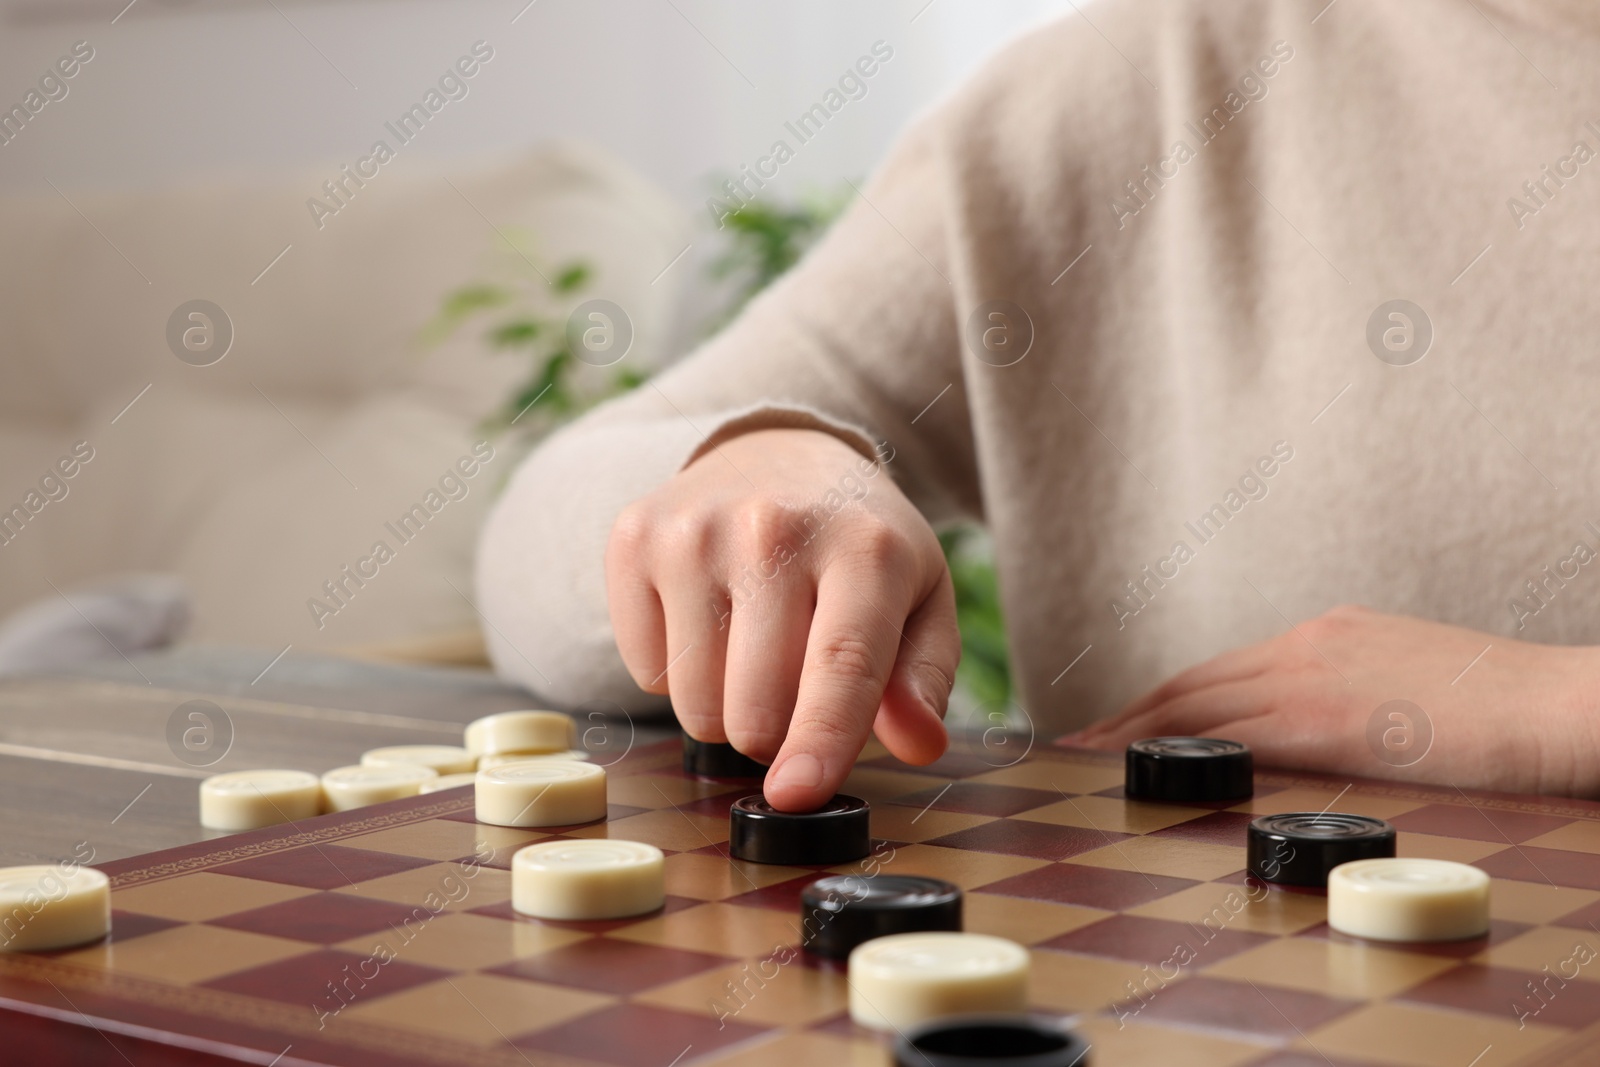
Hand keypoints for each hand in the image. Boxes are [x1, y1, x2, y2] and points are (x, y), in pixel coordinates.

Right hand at [606, 428, 957, 810]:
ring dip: (726, 708)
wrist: (776, 452)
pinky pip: (644, 671)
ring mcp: (694, 530)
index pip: (840, 662)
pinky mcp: (635, 537)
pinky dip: (676, 672)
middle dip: (777, 734)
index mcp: (864, 546)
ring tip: (752, 648)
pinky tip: (706, 618)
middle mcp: (774, 527)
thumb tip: (918, 743)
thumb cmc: (856, 545)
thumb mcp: (920, 598)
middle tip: (795, 688)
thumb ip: (925, 677)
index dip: (819, 740)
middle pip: (756, 706)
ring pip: (695, 702)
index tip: (795, 796)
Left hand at [1067, 605, 1599, 795]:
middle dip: (1134, 712)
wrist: (1561, 703)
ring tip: (1092, 756)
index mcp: (1329, 635)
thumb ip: (1355, 698)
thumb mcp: (1411, 685)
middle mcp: (1309, 644)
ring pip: (1197, 700)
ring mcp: (1314, 675)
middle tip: (1084, 740)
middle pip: (1196, 679)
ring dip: (1137, 730)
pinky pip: (1231, 732)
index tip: (1130, 720)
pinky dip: (1178, 749)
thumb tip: (1320, 735)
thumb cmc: (1502, 708)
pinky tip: (1149, 770)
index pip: (1226, 668)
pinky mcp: (1327, 718)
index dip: (1169, 696)